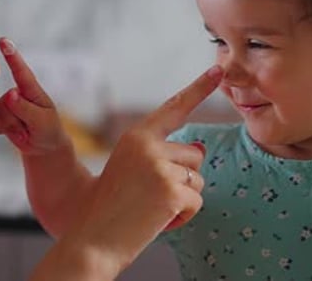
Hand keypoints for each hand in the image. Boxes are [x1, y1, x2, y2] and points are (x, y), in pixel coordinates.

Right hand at [0, 37, 69, 154]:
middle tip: (28, 128)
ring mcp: (6, 102)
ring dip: (8, 126)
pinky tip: (11, 131)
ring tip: (22, 129)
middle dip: (14, 119)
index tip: (4, 41)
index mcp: (32, 90)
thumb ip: (25, 108)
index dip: (12, 55)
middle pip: (5, 103)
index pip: (21, 71)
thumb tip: (10, 94)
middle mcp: (17, 92)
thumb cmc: (48, 130)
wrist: (43, 145)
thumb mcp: (41, 121)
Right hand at [52, 64, 222, 275]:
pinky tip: (157, 220)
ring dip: (182, 199)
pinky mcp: (171, 191)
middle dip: (181, 181)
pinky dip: (183, 217)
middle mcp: (148, 145)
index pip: (174, 108)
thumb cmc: (110, 209)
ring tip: (150, 209)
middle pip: (194, 157)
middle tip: (147, 198)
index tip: (219, 70)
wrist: (92, 241)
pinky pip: (196, 203)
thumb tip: (199, 150)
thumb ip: (162, 156)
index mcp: (135, 136)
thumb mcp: (131, 171)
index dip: (199, 88)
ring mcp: (159, 167)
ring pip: (197, 181)